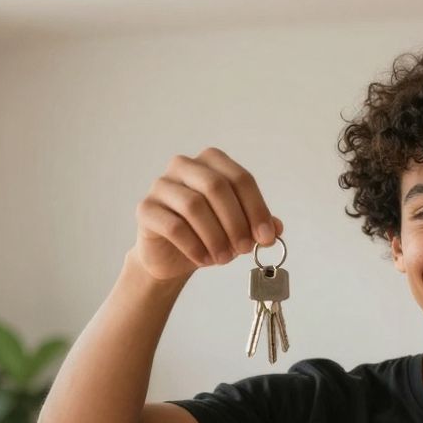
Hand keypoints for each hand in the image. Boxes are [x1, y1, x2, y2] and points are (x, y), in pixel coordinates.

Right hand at [131, 147, 283, 281]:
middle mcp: (184, 166)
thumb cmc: (207, 236)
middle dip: (236, 221)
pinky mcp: (145, 209)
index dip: (257, 209)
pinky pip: (173, 226)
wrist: (171, 258)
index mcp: (211, 162)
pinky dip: (194, 246)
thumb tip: (277, 228)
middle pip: (216, 186)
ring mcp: (161, 185)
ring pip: (194, 205)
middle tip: (244, 249)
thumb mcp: (239, 230)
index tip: (266, 237)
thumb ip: (258, 225)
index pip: (240, 178)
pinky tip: (203, 259)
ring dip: (215, 236)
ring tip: (224, 259)